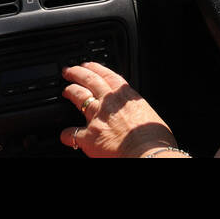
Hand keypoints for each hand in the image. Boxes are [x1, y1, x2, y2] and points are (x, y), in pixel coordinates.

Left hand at [58, 62, 184, 157]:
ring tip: (65, 90)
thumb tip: (138, 117)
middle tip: (69, 71)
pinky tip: (65, 136)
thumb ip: (137, 111)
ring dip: (70, 91)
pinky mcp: (89, 136)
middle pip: (89, 80)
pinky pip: (72, 133)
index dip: (96, 68)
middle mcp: (109, 102)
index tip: (89, 65)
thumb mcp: (150, 115)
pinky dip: (67, 135)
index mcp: (126, 96)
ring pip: (79, 96)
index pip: (107, 75)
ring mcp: (97, 117)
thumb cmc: (154, 139)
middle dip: (77, 73)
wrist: (147, 153)